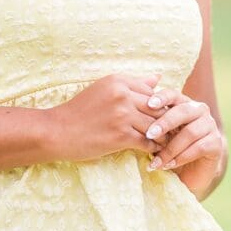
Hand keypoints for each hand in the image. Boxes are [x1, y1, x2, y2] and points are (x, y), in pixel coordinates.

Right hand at [49, 72, 164, 162]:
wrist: (58, 131)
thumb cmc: (80, 111)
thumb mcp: (104, 89)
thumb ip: (132, 84)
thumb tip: (158, 78)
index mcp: (118, 81)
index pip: (153, 91)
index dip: (160, 105)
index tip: (162, 116)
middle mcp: (122, 95)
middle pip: (158, 108)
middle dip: (166, 121)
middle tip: (172, 131)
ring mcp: (122, 115)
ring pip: (156, 126)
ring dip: (162, 136)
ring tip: (164, 143)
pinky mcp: (121, 135)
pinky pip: (147, 142)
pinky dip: (153, 148)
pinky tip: (153, 151)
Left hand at [143, 88, 226, 193]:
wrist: (188, 173)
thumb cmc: (168, 149)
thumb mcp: (158, 134)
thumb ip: (150, 119)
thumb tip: (131, 105)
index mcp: (184, 103)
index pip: (173, 94)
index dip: (162, 97)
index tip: (149, 104)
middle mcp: (200, 110)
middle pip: (183, 111)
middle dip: (164, 122)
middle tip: (149, 134)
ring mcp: (210, 126)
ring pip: (190, 132)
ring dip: (170, 148)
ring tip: (156, 160)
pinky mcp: (217, 144)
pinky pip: (199, 148)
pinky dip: (181, 157)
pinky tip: (168, 165)